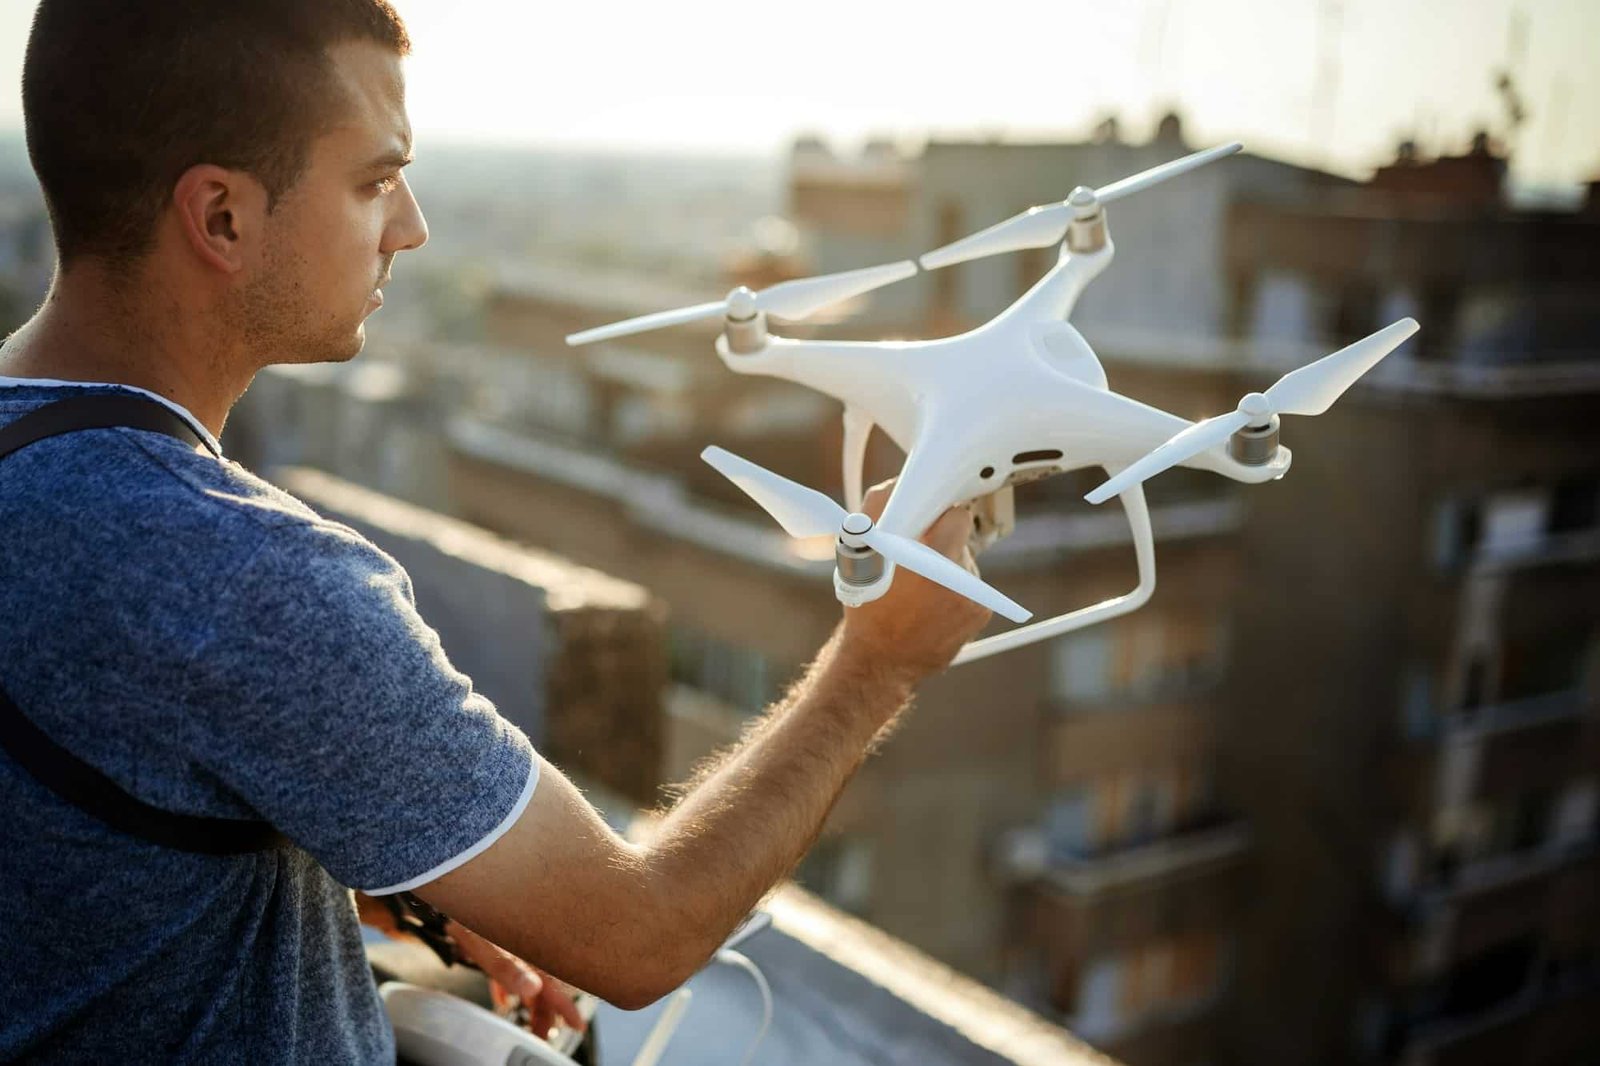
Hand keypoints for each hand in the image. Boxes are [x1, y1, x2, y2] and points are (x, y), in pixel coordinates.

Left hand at [446, 919, 586, 1040]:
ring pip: (529, 983)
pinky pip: (509, 972)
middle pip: (543, 987)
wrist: (458, 892)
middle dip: (545, 1012)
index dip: (565, 1006)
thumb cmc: (475, 915)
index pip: (553, 985)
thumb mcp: (490, 946)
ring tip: (532, 1025)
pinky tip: (504, 1001)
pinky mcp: (499, 945)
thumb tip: (533, 988)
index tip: (577, 1023)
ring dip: (530, 1005)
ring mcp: (514, 948)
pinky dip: (508, 989)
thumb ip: (510, 969)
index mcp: (530, 952)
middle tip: (546, 1034)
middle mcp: (527, 951)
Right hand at [836, 479, 993, 683]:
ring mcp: (972, 595)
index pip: (956, 515)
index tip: (928, 521)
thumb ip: (881, 507)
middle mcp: (957, 576)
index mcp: (929, 557)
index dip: (938, 515)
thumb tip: (900, 482)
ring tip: (919, 588)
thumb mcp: (860, 549)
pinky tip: (933, 604)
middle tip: (915, 558)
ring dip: (946, 567)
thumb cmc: (867, 603)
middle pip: (959, 537)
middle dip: (939, 541)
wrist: (880, 659)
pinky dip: (957, 590)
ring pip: (964, 562)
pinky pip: (972, 586)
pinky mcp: (981, 611)